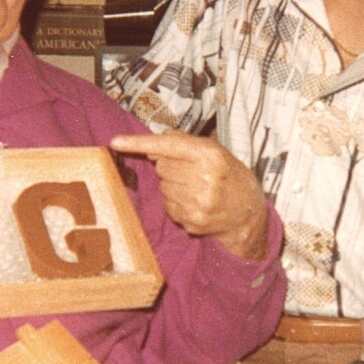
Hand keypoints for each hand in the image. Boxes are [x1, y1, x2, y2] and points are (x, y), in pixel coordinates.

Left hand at [110, 130, 267, 259]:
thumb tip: (151, 147)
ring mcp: (197, 202)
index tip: (115, 142)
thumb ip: (183, 143)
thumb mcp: (215, 151)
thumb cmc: (229, 176)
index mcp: (210, 155)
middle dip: (171, 167)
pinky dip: (177, 203)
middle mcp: (203, 178)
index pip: (166, 147)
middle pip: (161, 167)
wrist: (248, 213)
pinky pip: (168, 206)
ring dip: (173, 186)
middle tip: (192, 172)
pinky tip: (195, 203)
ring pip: (163, 187)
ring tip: (197, 189)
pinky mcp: (191, 221)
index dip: (138, 143)